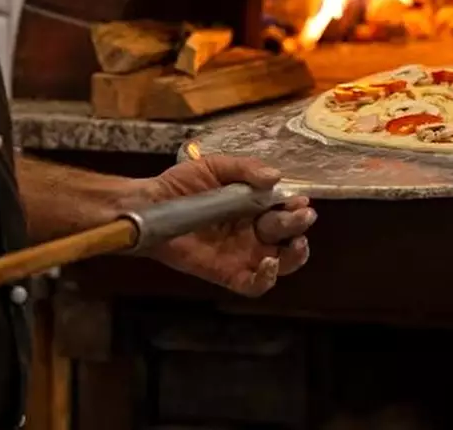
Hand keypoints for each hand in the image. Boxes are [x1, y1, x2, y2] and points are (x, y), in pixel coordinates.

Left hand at [130, 156, 315, 296]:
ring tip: (296, 244)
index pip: (286, 209)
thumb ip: (246, 169)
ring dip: (295, 256)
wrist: (152, 206)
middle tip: (300, 215)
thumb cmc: (182, 184)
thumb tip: (276, 177)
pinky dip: (267, 279)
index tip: (299, 200)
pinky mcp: (227, 273)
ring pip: (282, 263)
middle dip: (298, 224)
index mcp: (254, 205)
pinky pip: (253, 285)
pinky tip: (268, 264)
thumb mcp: (215, 166)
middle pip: (288, 234)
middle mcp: (253, 231)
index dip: (297, 206)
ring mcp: (242, 254)